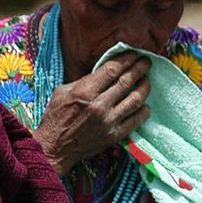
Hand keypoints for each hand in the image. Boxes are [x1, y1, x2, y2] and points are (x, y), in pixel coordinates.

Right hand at [34, 53, 150, 174]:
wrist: (54, 148)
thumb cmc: (56, 117)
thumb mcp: (63, 91)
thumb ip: (84, 80)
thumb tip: (104, 71)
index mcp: (85, 91)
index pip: (112, 70)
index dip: (126, 59)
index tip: (134, 54)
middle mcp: (99, 105)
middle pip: (127, 82)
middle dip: (140, 69)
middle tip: (146, 62)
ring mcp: (109, 121)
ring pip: (136, 100)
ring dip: (144, 88)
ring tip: (146, 81)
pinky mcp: (114, 135)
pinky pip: (136, 120)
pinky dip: (144, 110)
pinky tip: (144, 104)